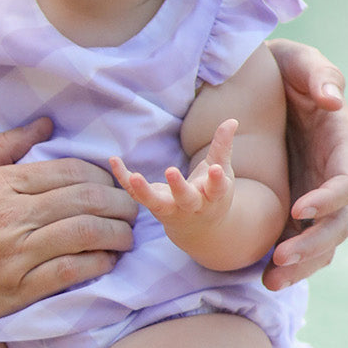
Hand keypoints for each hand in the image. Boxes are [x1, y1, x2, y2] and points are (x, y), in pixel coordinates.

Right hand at [0, 118, 135, 333]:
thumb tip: (44, 124)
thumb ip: (3, 146)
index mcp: (0, 184)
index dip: (100, 174)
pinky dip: (98, 264)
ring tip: (127, 233)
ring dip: (117, 233)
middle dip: (120, 201)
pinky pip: (71, 271)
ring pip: (86, 234)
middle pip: (85, 200)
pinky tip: (108, 261)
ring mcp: (16, 254)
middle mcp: (12, 215)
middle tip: (133, 205)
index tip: (113, 180)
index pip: (68, 171)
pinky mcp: (18, 289)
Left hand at [111, 119, 237, 238]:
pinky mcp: (153, 205)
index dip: (216, 180)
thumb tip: (233, 120)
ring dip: (145, 191)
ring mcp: (171, 208)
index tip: (215, 169)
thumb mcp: (221, 170)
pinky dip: (123, 178)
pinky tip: (114, 160)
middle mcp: (192, 205)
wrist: (198, 227)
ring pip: (156, 203)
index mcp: (213, 196)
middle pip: (185, 199)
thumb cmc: (211, 193)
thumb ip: (223, 147)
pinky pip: (135, 194)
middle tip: (170, 171)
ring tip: (134, 177)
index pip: (217, 189)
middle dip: (179, 187)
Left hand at [265, 38, 347, 290]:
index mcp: (342, 144)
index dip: (327, 200)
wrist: (261, 78)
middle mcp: (334, 174)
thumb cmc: (285, 67)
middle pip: (338, 222)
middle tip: (279, 259)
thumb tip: (334, 100)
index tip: (298, 210)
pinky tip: (264, 274)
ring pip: (322, 240)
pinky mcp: (298, 202)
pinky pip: (301, 239)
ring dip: (301, 263)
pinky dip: (289, 261)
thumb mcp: (300, 61)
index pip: (345, 181)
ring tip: (269, 279)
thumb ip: (320, 74)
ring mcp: (317, 191)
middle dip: (312, 244)